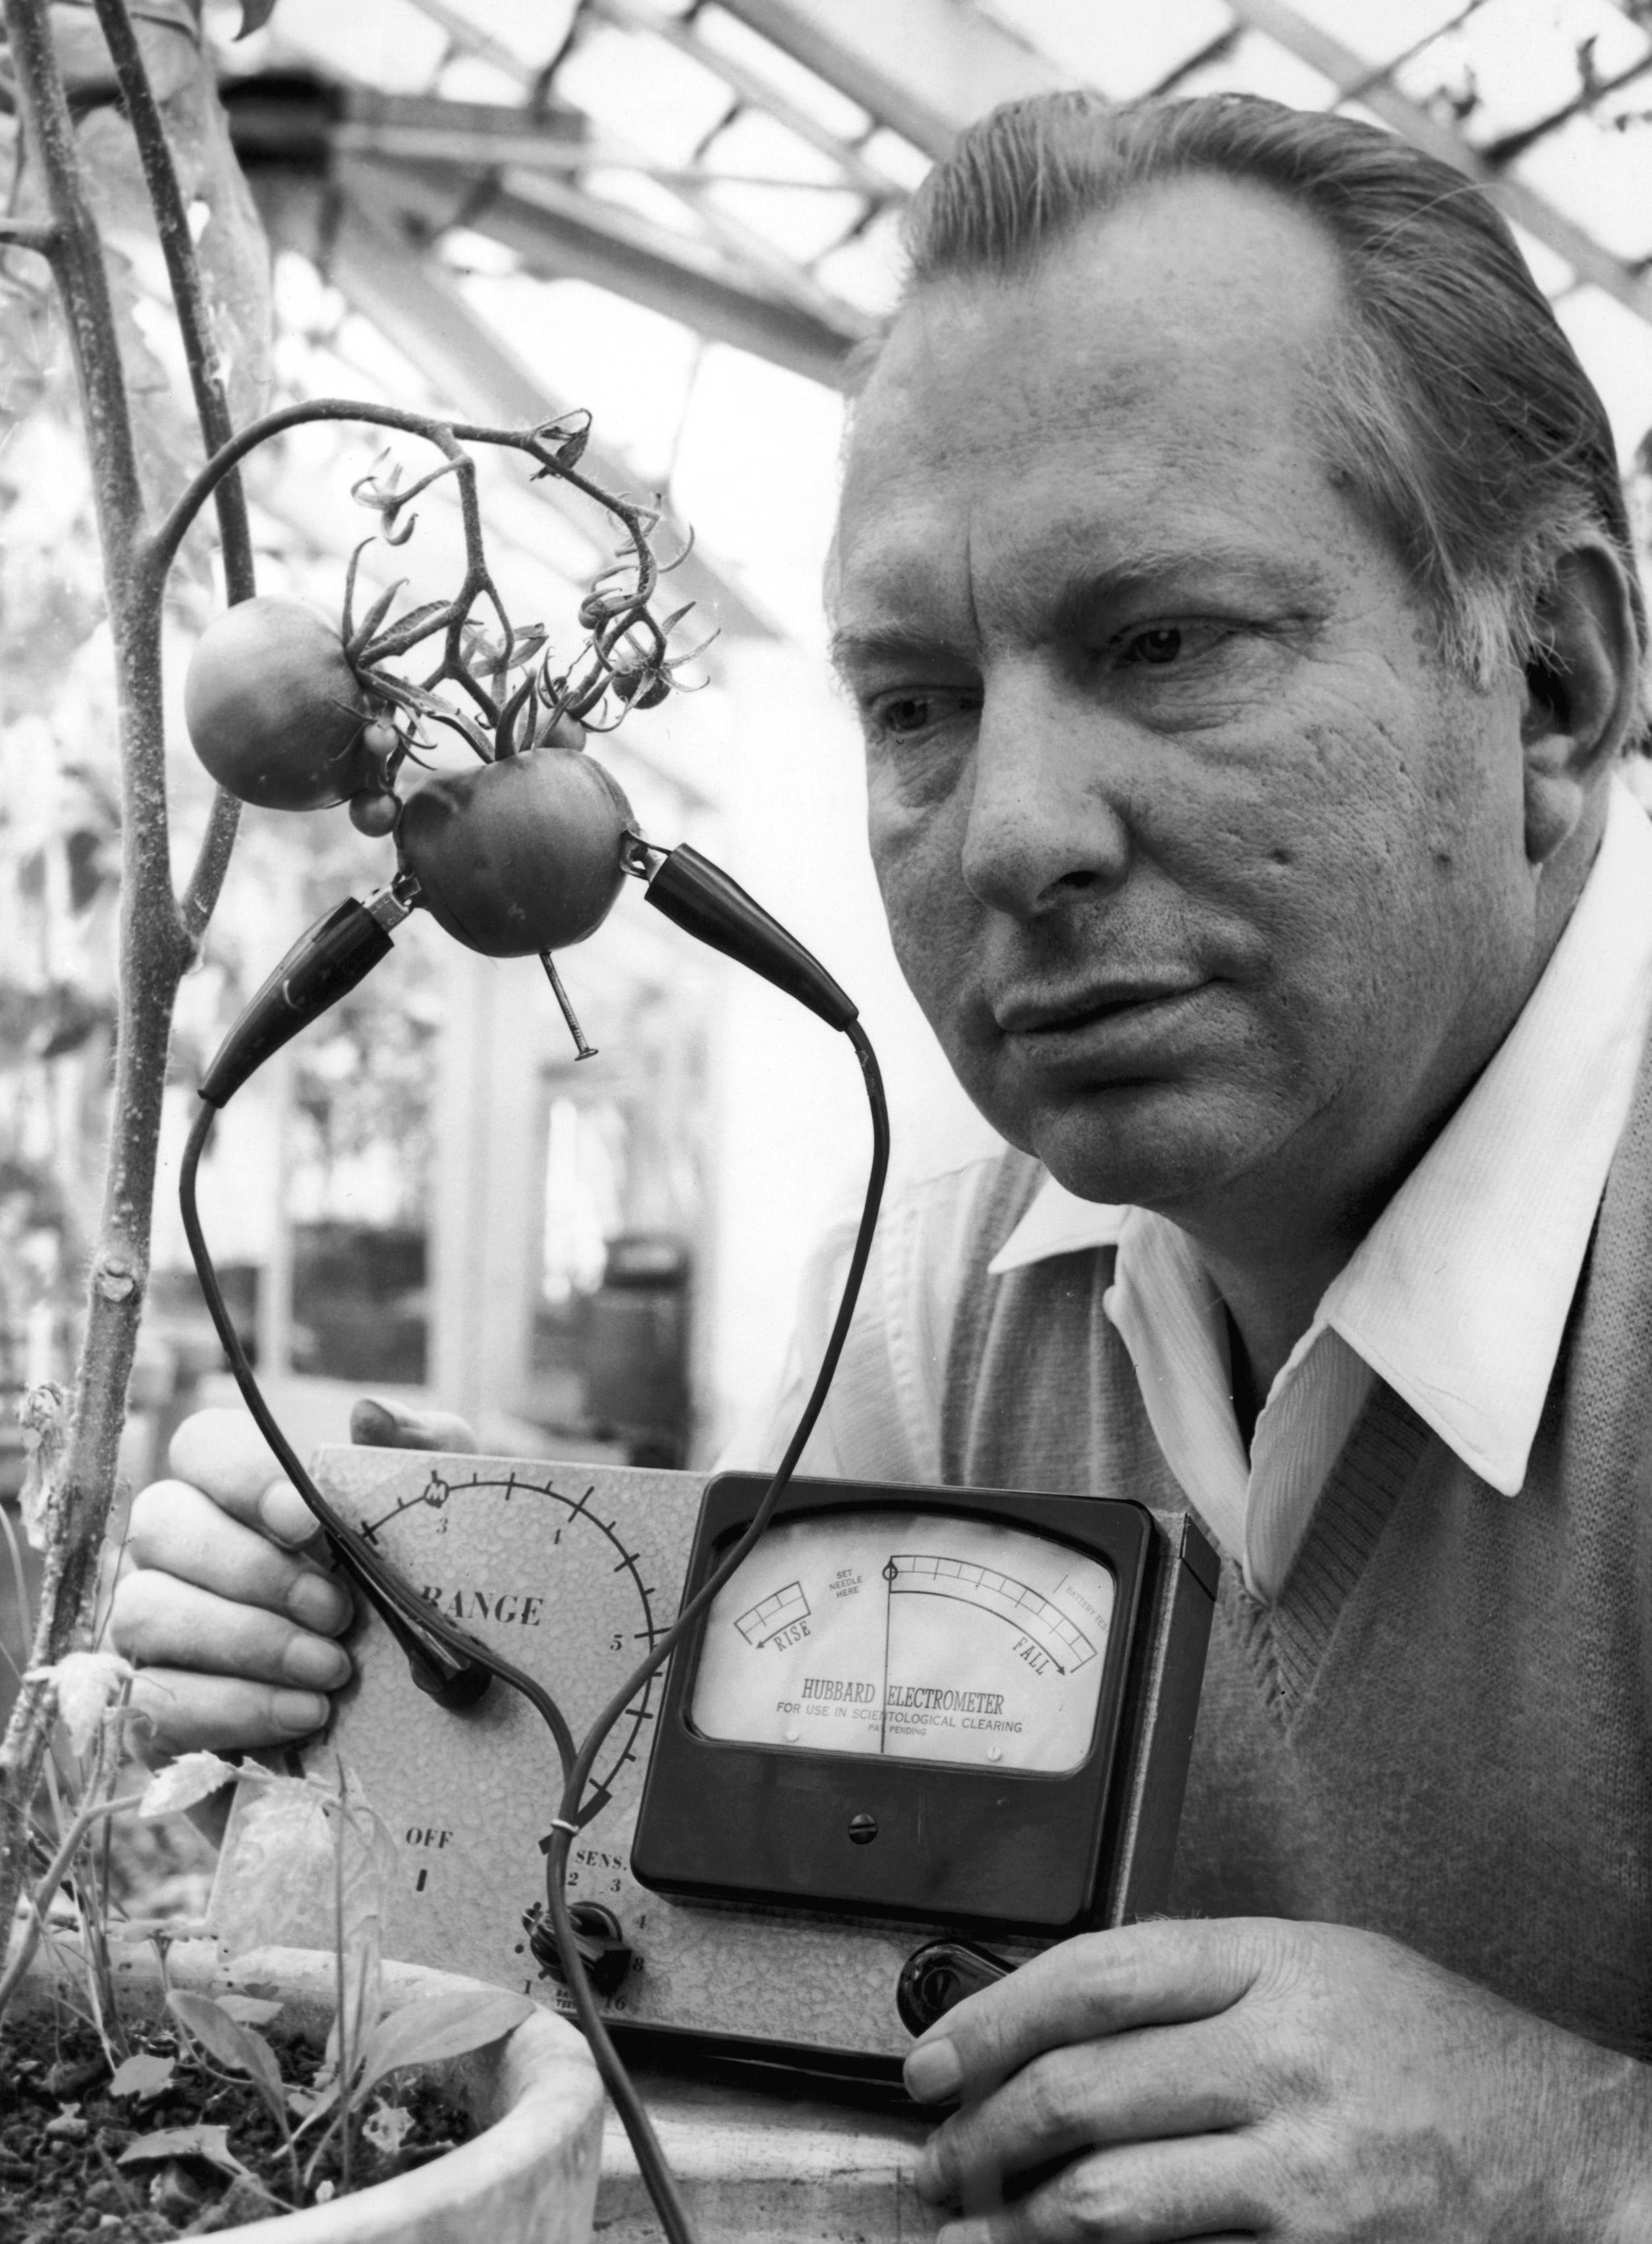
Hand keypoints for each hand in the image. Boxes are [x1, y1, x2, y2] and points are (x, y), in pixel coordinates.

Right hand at [109, 1399, 476, 1761]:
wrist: (429, 1719)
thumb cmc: (413, 1592)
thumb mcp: (437, 1514)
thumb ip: (417, 1450)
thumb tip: (368, 1414)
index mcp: (237, 1489)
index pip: (200, 1446)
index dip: (243, 1476)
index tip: (309, 1521)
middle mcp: (177, 1553)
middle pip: (161, 1527)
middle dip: (252, 1570)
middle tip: (337, 1612)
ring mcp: (154, 1633)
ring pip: (146, 1613)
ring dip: (244, 1642)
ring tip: (331, 1670)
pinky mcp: (153, 1714)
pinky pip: (154, 1704)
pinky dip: (233, 1709)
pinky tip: (303, 1717)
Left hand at [904, 1916, 1651, 2241]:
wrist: (1579, 2159)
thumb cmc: (1456, 2065)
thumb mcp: (1335, 1971)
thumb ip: (1212, 1980)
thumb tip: (1072, 2016)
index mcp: (1280, 1964)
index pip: (1095, 1975)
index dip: (991, 2016)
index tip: (934, 2055)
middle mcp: (1283, 2056)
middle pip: (1080, 2085)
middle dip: (982, 2128)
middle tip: (940, 2155)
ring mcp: (1301, 2169)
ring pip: (1106, 2194)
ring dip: (1016, 2218)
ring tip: (974, 2224)